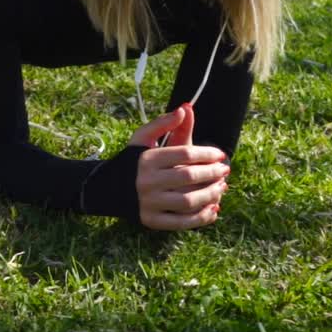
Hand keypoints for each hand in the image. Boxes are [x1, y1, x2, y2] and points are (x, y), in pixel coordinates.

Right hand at [128, 103, 229, 230]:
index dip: (207, 153)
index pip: (185, 153)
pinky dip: (201, 218)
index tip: (220, 154)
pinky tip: (213, 210)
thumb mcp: (142, 138)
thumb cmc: (132, 160)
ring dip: (211, 195)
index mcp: (147, 159)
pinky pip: (181, 222)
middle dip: (213, 173)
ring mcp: (149, 202)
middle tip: (225, 170)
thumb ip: (164, 123)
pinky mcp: (151, 221)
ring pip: (188, 201)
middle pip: (189, 176)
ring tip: (222, 188)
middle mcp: (147, 181)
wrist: (106, 189)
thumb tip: (185, 109)